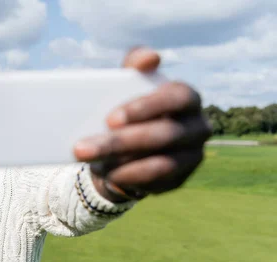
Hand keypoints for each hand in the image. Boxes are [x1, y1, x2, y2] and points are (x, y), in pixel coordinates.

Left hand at [74, 47, 210, 201]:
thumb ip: (134, 65)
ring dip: (124, 165)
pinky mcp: (181, 179)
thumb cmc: (127, 109)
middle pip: (164, 135)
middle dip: (121, 142)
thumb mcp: (126, 84)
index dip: (146, 107)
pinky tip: (111, 177)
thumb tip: (149, 59)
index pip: (176, 97)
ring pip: (161, 164)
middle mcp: (198, 126)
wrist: (129, 148)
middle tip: (82, 148)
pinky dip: (132, 180)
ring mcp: (192, 155)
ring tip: (95, 166)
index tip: (110, 119)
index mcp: (186, 97)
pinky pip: (158, 184)